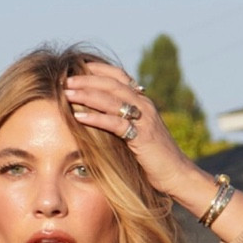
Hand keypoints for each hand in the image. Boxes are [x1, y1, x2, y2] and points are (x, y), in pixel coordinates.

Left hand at [64, 60, 219, 217]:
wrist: (177, 174)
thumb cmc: (156, 158)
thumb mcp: (139, 134)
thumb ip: (124, 122)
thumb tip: (102, 118)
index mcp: (143, 101)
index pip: (118, 77)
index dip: (97, 70)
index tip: (76, 67)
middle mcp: (144, 105)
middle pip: (112, 84)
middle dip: (87, 80)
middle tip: (65, 79)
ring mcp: (144, 119)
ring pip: (112, 99)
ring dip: (87, 94)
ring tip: (67, 93)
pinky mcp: (142, 136)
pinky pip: (115, 123)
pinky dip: (96, 118)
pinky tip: (79, 116)